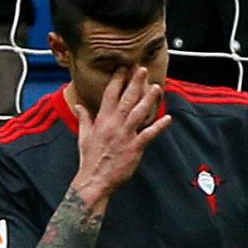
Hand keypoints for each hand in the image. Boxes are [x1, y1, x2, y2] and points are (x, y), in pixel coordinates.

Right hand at [69, 66, 170, 207]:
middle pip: (126, 98)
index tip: (123, 67)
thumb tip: (79, 106)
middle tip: (142, 69)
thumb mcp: (83, 137)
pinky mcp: (134, 147)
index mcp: (102, 120)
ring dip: (148, 98)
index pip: (110, 94)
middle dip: (135, 82)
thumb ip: (84, 119)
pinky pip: (149, 134)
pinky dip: (159, 126)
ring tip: (157, 87)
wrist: (94, 180)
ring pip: (139, 112)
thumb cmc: (89, 159)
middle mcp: (114, 124)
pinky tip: (168, 118)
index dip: (117, 79)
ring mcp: (125, 135)